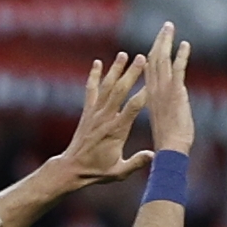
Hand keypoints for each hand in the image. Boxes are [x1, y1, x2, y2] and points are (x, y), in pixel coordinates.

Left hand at [57, 49, 150, 185]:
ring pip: (106, 87)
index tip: (153, 82)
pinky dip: (94, 76)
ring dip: (115, 69)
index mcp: (116, 131)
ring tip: (124, 54)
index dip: (143, 95)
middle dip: (131, 73)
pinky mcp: (87, 111)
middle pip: (119, 91)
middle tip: (142, 58)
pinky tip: (97, 63)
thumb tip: (154, 155)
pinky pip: (91, 90)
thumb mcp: (119, 171)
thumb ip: (136, 162)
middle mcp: (104, 118)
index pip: (131, 109)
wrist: (72, 168)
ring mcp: (94, 113)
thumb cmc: (98, 171)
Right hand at [141, 20, 193, 156]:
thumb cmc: (170, 141)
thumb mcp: (168, 118)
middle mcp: (154, 89)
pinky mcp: (175, 92)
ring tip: (169, 26)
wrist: (170, 149)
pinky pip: (178, 69)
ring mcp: (164, 89)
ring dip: (167, 41)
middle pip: (153, 58)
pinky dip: (182, 55)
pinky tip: (185, 44)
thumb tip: (181, 95)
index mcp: (150, 95)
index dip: (152, 53)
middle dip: (159, 40)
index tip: (157, 42)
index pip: (149, 69)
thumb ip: (172, 103)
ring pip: (162, 59)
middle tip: (165, 27)